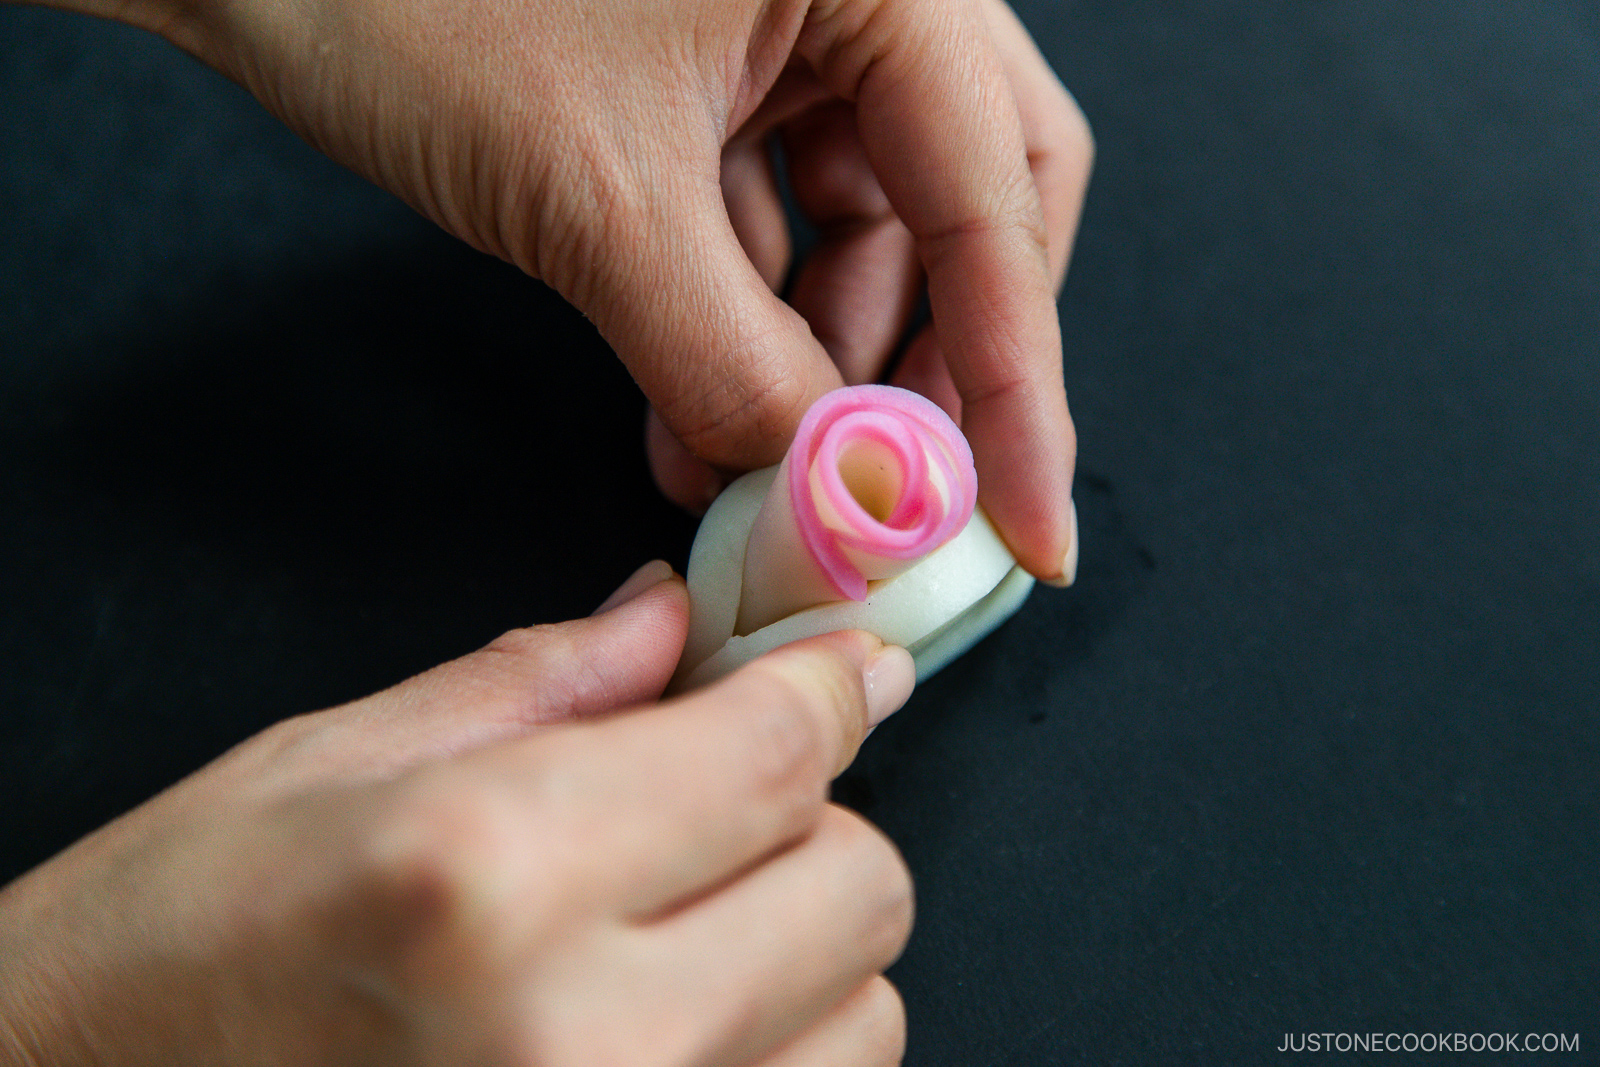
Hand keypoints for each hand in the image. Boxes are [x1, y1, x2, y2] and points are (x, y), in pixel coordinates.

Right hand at [0, 564, 916, 1065]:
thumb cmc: (162, 962)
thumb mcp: (321, 768)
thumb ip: (539, 685)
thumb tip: (675, 619)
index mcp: (484, 873)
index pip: (773, 754)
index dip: (828, 689)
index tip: (844, 670)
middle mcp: (578, 1039)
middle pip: (858, 887)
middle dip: (805, 819)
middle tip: (708, 809)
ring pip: (865, 1016)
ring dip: (798, 952)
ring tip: (671, 938)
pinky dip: (776, 1051)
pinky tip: (667, 1026)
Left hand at [125, 0, 1088, 583]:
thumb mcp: (600, 200)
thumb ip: (735, 362)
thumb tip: (831, 486)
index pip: (998, 198)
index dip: (1018, 386)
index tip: (1030, 525)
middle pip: (969, 203)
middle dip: (931, 363)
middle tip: (900, 493)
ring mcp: (787, 25)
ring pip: (868, 226)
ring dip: (819, 364)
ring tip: (757, 476)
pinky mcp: (716, 74)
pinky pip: (773, 221)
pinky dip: (749, 325)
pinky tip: (698, 420)